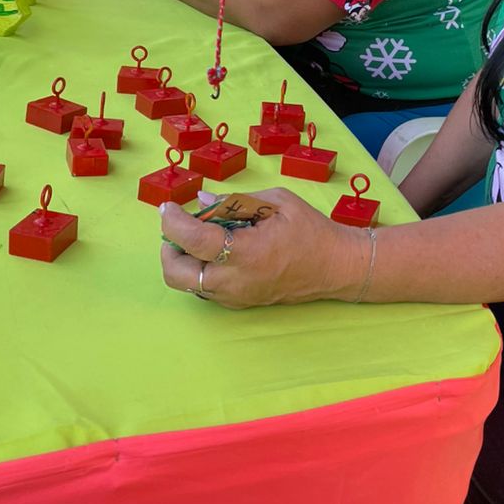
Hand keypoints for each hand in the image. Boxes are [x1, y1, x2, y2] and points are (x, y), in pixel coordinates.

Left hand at [159, 189, 367, 308]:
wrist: (335, 267)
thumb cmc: (310, 230)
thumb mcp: (277, 201)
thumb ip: (235, 201)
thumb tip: (202, 201)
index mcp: (247, 252)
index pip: (194, 241)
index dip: (173, 222)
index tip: (167, 208)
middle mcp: (236, 281)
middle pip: (176, 275)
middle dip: (169, 249)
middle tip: (178, 228)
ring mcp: (235, 296)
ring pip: (187, 284)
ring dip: (183, 259)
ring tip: (201, 236)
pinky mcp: (238, 303)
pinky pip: (204, 287)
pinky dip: (200, 268)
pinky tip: (217, 251)